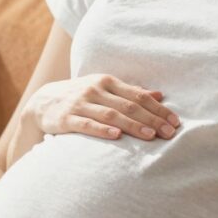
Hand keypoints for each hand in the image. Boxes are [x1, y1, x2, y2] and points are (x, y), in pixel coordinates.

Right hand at [7, 74, 180, 163]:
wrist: (42, 101)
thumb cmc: (80, 96)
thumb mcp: (104, 89)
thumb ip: (130, 92)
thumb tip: (159, 94)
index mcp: (107, 82)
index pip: (139, 95)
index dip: (158, 109)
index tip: (175, 122)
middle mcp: (95, 89)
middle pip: (129, 105)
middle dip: (152, 119)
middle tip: (169, 133)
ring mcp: (80, 103)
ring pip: (112, 114)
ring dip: (133, 125)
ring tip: (150, 135)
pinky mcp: (67, 118)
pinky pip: (87, 124)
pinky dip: (102, 129)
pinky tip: (116, 136)